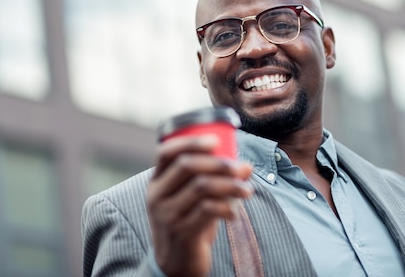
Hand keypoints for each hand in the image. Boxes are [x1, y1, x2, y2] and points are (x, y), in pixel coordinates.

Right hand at [146, 135, 253, 276]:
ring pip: (201, 187)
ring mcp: (167, 215)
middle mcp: (157, 196)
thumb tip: (246, 165)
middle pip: (187, 166)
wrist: (175, 264)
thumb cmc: (187, 222)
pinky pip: (207, 210)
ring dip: (230, 185)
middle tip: (241, 168)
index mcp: (156, 182)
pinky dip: (226, 207)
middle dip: (219, 163)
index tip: (216, 140)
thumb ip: (213, 180)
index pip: (167, 152)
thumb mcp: (191, 199)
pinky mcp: (181, 232)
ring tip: (247, 190)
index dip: (191, 141)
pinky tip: (235, 214)